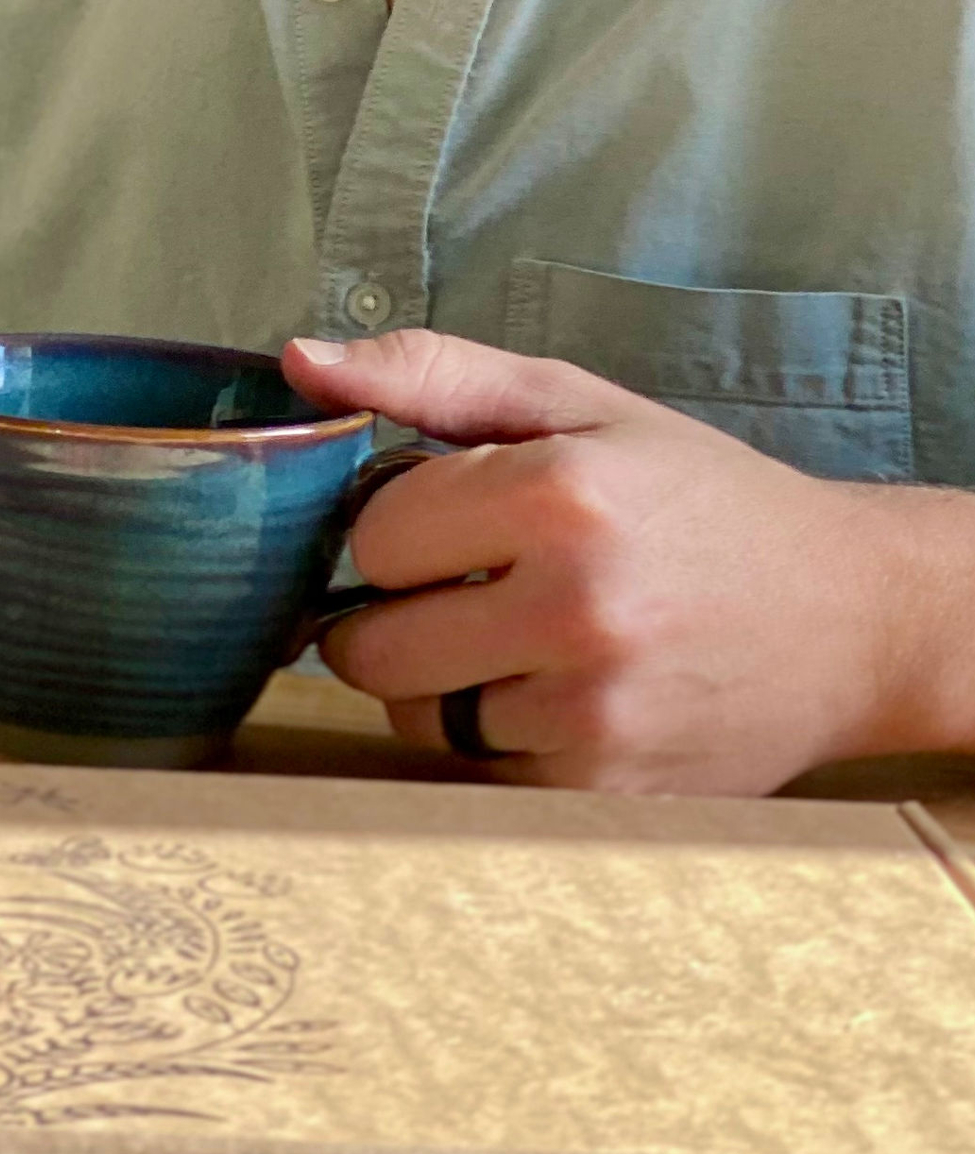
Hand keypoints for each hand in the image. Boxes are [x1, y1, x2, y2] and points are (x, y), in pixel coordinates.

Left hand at [281, 327, 970, 793]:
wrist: (852, 614)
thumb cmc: (697, 495)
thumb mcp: (574, 402)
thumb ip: (429, 374)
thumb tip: (300, 360)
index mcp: (559, 495)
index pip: (371, 536)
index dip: (394, 528)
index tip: (443, 523)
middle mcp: (577, 610)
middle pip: (371, 647)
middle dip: (395, 615)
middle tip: (464, 589)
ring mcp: (598, 715)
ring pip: (422, 721)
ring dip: (445, 685)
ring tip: (521, 640)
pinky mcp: (615, 793)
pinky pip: (485, 778)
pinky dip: (501, 740)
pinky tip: (562, 694)